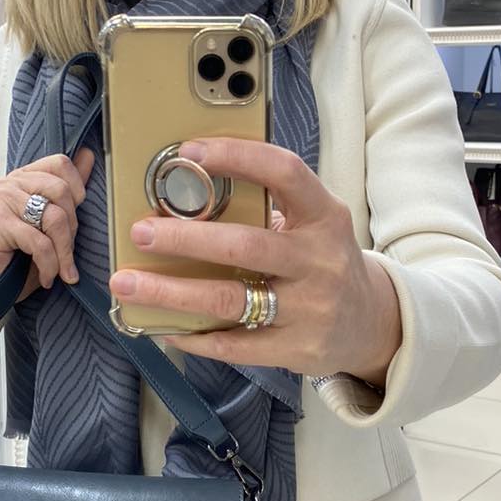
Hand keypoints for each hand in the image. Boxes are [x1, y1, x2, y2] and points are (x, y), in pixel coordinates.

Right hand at [0, 148, 95, 317]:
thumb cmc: (19, 256)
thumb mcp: (48, 223)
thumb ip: (67, 190)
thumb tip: (88, 155)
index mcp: (24, 177)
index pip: (60, 163)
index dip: (77, 189)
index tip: (75, 218)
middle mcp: (9, 183)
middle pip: (62, 191)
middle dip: (72, 228)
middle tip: (65, 253)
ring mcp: (0, 200)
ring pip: (54, 218)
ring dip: (63, 251)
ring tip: (59, 269)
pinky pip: (39, 242)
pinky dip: (49, 265)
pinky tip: (46, 277)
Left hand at [107, 138, 401, 386]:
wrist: (371, 323)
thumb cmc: (323, 261)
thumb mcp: (313, 225)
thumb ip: (268, 209)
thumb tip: (185, 191)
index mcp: (324, 216)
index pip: (283, 174)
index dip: (237, 157)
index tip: (188, 152)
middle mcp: (320, 260)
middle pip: (244, 245)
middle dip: (185, 238)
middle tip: (141, 232)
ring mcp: (310, 308)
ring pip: (230, 299)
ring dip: (172, 292)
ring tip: (129, 284)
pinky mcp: (298, 348)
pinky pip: (235, 345)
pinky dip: (194, 335)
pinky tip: (164, 327)